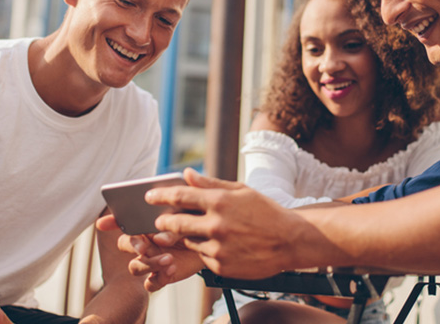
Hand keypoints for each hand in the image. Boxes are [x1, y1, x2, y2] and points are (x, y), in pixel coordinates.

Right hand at [98, 215, 202, 291]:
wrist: (212, 242)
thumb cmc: (197, 223)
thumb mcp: (189, 214)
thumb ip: (175, 219)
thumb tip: (161, 232)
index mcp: (146, 224)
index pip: (123, 221)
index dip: (111, 222)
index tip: (102, 224)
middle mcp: (144, 243)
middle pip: (125, 244)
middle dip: (132, 245)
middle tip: (144, 247)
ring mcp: (151, 261)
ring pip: (135, 266)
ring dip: (148, 264)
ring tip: (168, 259)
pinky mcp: (161, 276)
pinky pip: (151, 283)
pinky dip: (159, 278)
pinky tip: (171, 269)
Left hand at [143, 168, 316, 278]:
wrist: (290, 240)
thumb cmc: (266, 211)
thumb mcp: (241, 191)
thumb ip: (211, 184)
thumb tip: (186, 173)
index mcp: (220, 202)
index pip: (179, 196)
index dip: (160, 195)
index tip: (148, 196)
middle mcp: (216, 225)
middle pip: (175, 223)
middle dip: (163, 222)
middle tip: (159, 221)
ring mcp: (218, 248)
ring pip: (188, 242)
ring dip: (187, 237)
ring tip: (198, 232)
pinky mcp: (221, 266)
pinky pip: (203, 257)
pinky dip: (205, 250)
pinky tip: (219, 245)